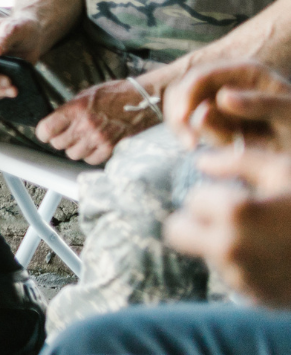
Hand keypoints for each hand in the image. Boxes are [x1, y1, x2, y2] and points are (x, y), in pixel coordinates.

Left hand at [34, 78, 160, 164]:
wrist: (143, 100)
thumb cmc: (115, 94)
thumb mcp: (85, 95)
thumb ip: (69, 110)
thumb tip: (55, 122)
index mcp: (75, 109)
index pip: (46, 129)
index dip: (44, 133)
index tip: (46, 132)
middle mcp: (85, 125)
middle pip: (58, 144)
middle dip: (60, 139)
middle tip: (67, 134)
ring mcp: (98, 139)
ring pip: (72, 154)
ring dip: (75, 148)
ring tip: (82, 139)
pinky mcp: (111, 148)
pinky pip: (90, 160)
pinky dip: (90, 155)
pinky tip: (94, 145)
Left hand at [164, 149, 290, 306]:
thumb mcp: (284, 170)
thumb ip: (237, 160)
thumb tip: (201, 161)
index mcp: (235, 214)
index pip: (193, 199)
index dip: (215, 194)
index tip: (236, 195)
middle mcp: (230, 250)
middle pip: (178, 232)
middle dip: (198, 221)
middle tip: (227, 215)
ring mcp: (242, 278)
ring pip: (208, 254)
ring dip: (224, 243)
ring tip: (267, 236)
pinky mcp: (257, 297)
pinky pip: (233, 276)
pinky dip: (245, 265)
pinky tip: (276, 256)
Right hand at [166, 60, 290, 151]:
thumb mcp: (288, 114)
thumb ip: (260, 104)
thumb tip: (221, 98)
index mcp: (245, 72)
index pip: (202, 75)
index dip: (187, 95)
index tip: (184, 119)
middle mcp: (227, 82)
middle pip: (184, 89)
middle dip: (180, 114)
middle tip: (189, 143)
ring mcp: (218, 99)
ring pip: (182, 107)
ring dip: (187, 127)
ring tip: (200, 146)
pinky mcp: (214, 119)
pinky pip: (189, 124)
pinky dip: (189, 134)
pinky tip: (198, 146)